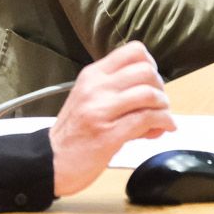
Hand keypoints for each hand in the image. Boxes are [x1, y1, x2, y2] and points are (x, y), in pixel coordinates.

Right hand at [48, 42, 173, 196]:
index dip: (150, 65)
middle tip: (158, 103)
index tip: (152, 81)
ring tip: (162, 118)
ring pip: (148, 93)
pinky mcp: (109, 133)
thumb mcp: (89, 102)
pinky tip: (163, 128)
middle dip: (160, 87)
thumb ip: (119, 95)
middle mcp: (96, 88)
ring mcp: (101, 109)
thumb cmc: (71, 134)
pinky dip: (163, 122)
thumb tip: (154, 101)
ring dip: (163, 106)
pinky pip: (146, 118)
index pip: (133, 51)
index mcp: (92, 76)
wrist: (50, 162)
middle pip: (145, 70)